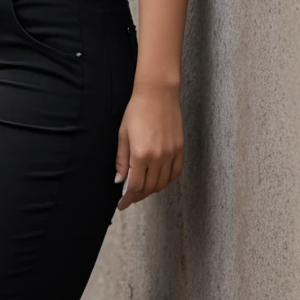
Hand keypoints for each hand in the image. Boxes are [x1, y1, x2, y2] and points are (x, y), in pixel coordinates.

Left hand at [114, 80, 183, 210]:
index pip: (135, 186)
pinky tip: (159, 179)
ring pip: (162, 183)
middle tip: (130, 196)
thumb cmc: (137, 110)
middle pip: (149, 187)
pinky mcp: (180, 149)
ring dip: (152, 189)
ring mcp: (171, 154)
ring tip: (142, 188)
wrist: (157, 94)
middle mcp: (158, 157)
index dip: (127, 199)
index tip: (122, 205)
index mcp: (141, 154)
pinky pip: (175, 173)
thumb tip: (119, 180)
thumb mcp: (123, 134)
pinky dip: (167, 180)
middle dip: (138, 195)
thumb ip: (122, 159)